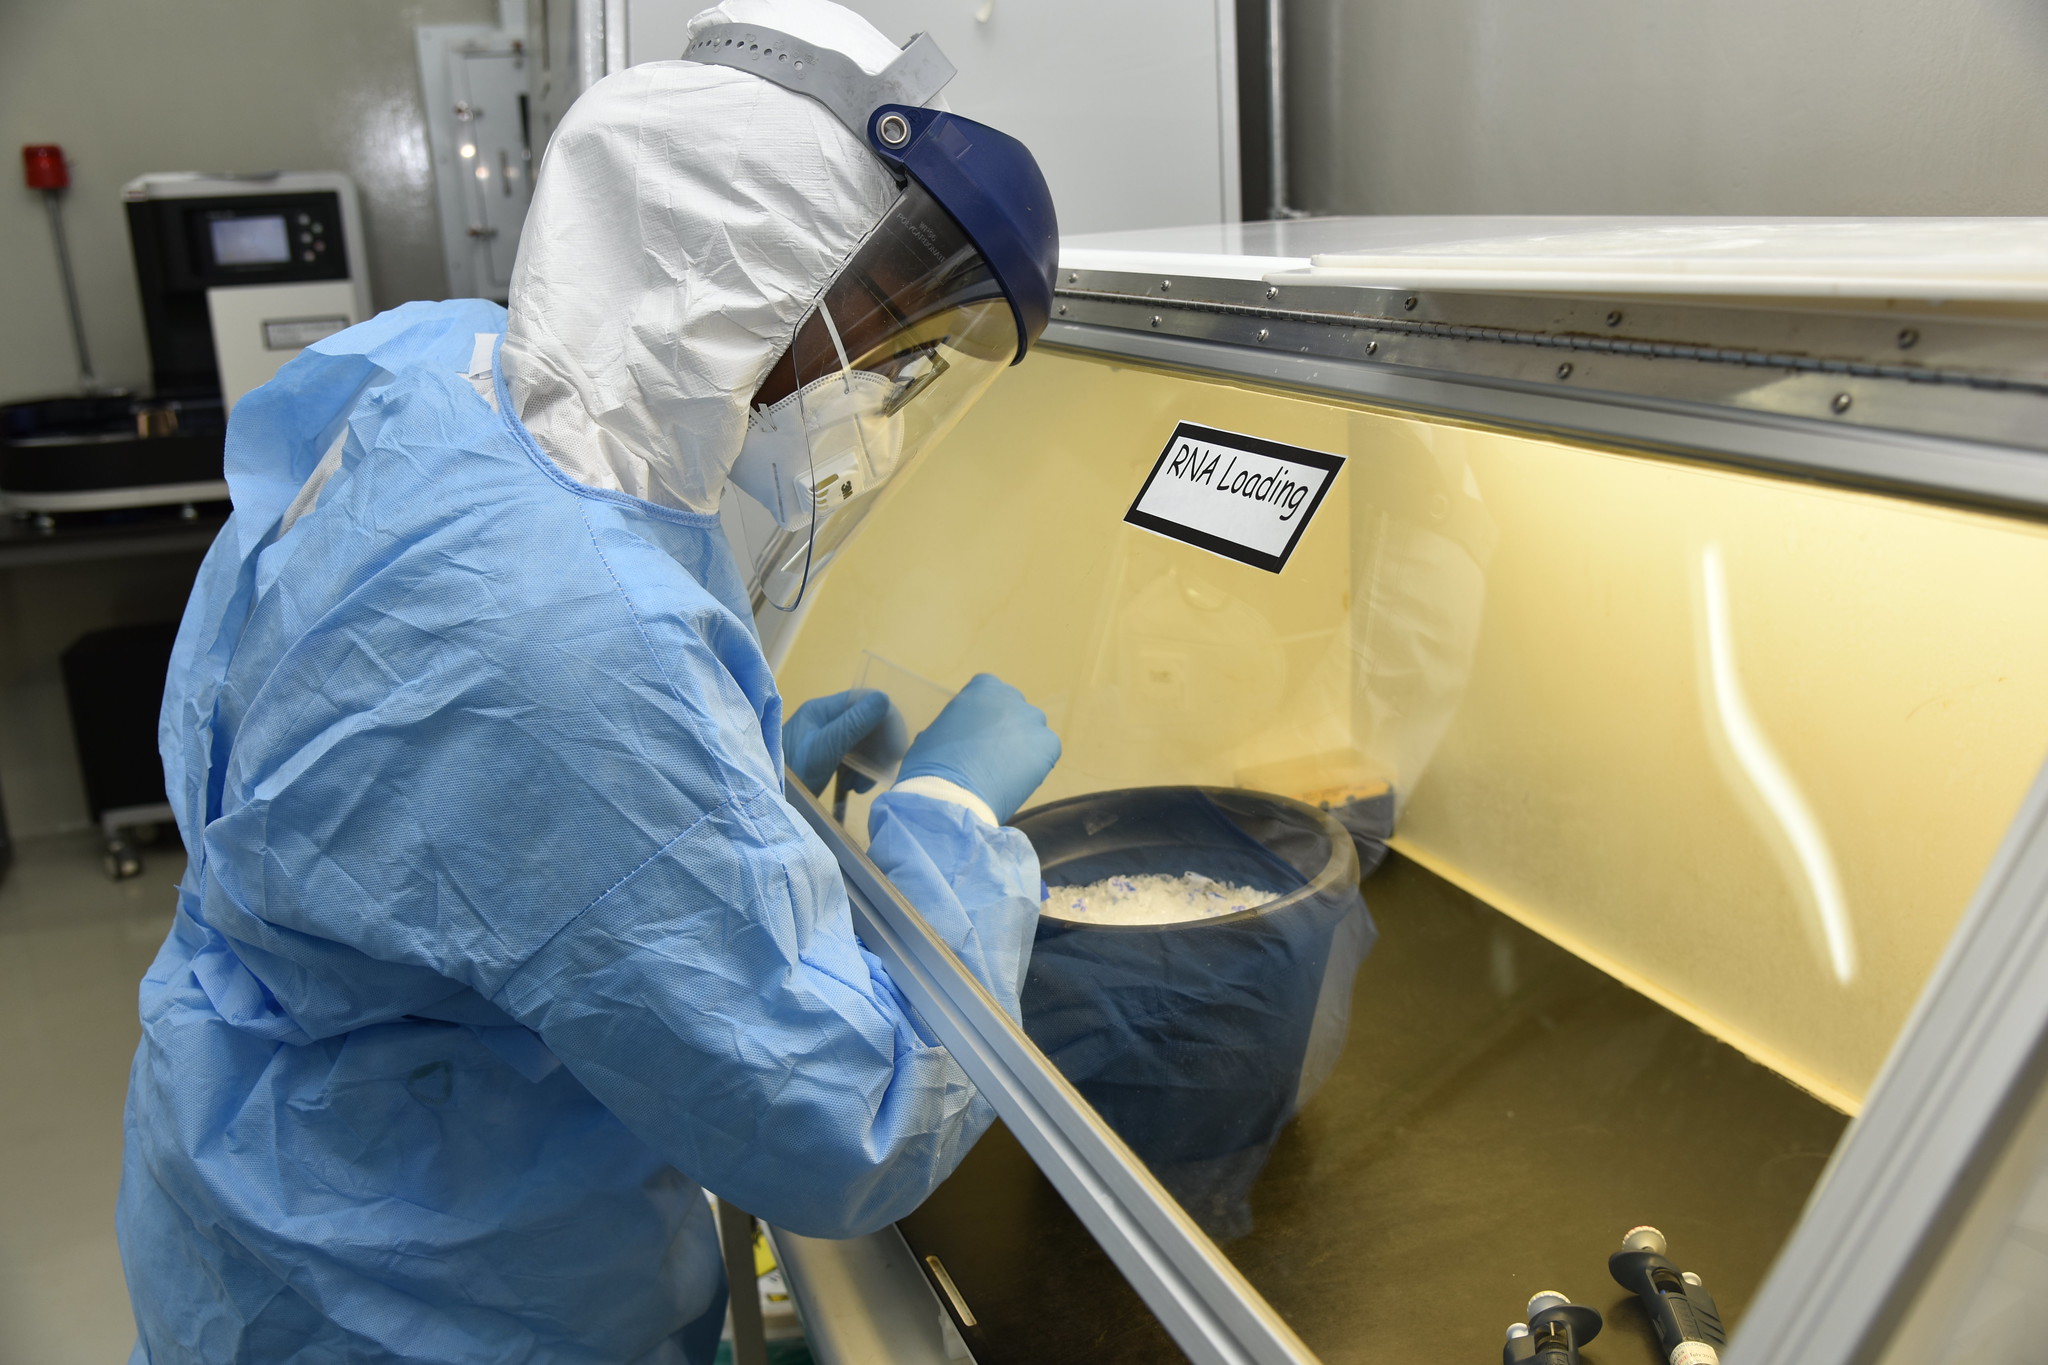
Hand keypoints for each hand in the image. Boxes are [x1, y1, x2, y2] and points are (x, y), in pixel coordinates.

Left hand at [784, 689, 897, 794]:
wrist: (767, 804)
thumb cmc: (790, 774)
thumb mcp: (822, 751)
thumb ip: (852, 725)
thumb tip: (883, 699)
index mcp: (822, 710)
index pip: (865, 701)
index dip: (886, 721)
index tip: (895, 750)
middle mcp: (825, 719)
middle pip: (867, 722)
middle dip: (879, 747)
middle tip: (880, 773)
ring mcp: (825, 738)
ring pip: (862, 742)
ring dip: (870, 763)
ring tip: (862, 786)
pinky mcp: (825, 757)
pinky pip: (853, 757)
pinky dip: (860, 771)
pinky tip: (855, 787)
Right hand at [898, 674, 1060, 822]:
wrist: (952, 795)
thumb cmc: (932, 765)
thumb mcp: (933, 733)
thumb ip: (953, 726)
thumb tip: (953, 737)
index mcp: (983, 687)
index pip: (990, 691)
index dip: (983, 715)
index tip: (975, 734)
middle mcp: (1012, 697)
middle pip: (1014, 710)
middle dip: (1006, 728)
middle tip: (991, 755)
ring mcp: (1032, 720)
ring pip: (1033, 731)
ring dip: (1022, 746)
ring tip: (1004, 772)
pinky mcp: (1048, 745)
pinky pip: (1047, 751)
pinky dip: (1037, 763)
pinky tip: (1018, 778)